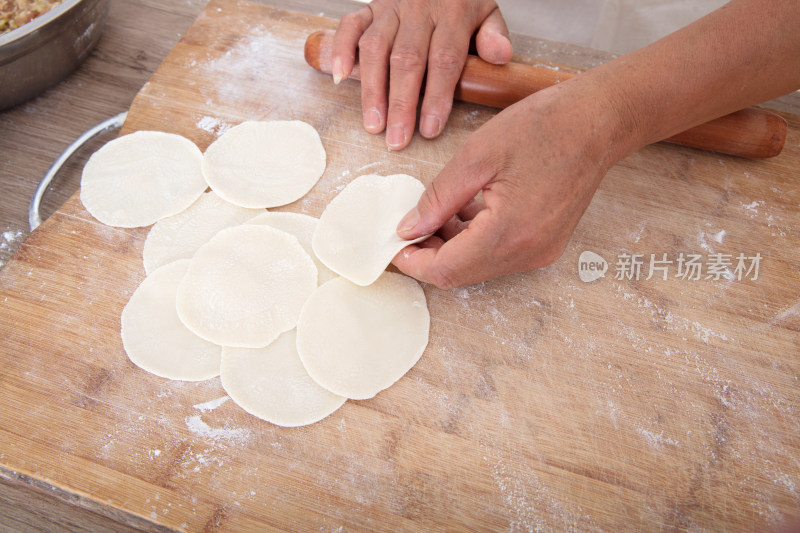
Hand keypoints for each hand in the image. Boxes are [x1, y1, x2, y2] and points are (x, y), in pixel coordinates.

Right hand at [332, 0, 512, 149]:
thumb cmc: (461, 1)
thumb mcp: (487, 11)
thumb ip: (493, 34)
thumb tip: (500, 57)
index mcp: (452, 12)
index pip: (444, 59)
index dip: (436, 96)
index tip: (430, 129)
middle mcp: (418, 9)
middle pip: (407, 60)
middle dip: (401, 104)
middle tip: (397, 139)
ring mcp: (389, 8)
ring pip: (376, 48)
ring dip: (372, 89)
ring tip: (374, 124)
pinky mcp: (368, 7)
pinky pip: (350, 26)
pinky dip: (341, 50)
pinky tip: (340, 78)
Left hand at [392, 81, 635, 288]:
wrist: (599, 121)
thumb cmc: (544, 127)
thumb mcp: (477, 156)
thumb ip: (438, 198)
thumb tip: (409, 228)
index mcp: (509, 233)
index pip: (446, 270)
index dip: (412, 262)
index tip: (391, 246)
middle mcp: (527, 253)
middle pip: (461, 273)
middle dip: (428, 255)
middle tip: (406, 227)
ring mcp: (540, 251)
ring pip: (479, 265)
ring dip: (450, 246)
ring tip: (434, 213)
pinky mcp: (546, 243)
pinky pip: (499, 253)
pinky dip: (474, 239)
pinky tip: (463, 211)